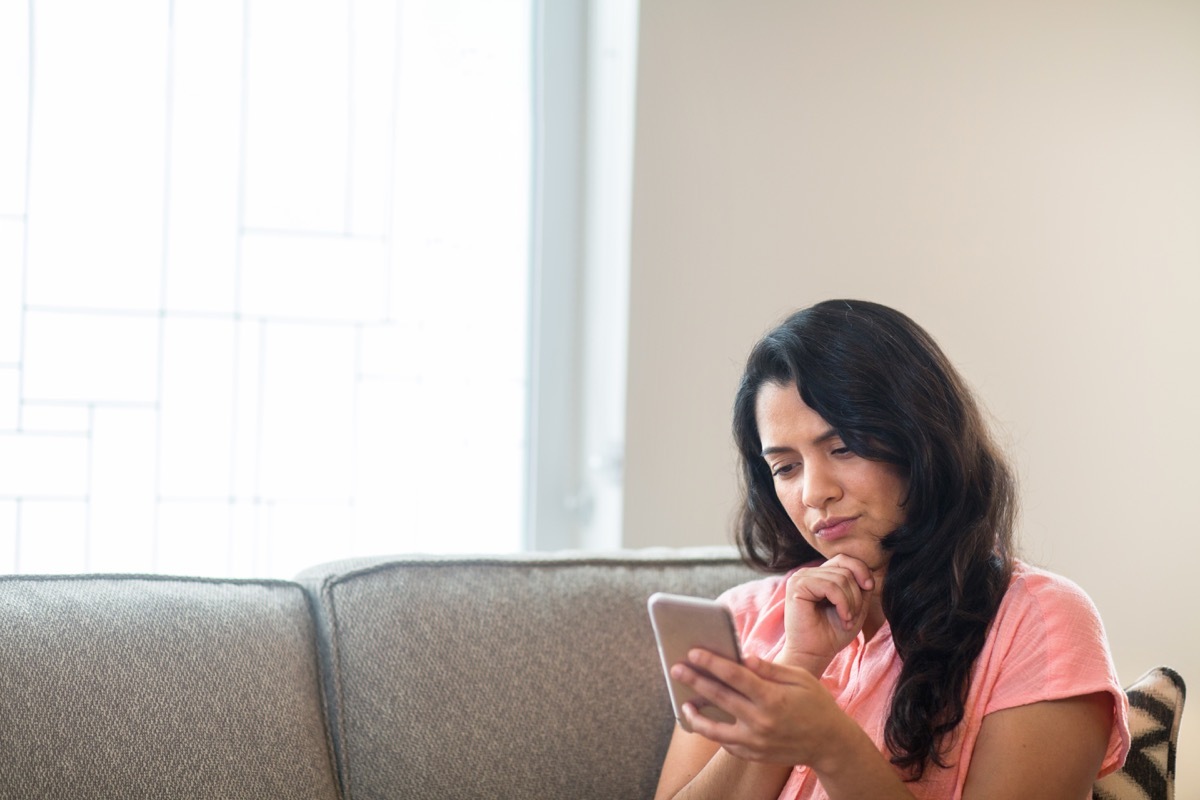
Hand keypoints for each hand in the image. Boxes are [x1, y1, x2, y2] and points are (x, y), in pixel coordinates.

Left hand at [670, 650, 851, 768]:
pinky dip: (714, 732)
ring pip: (715, 730)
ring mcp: (756, 742)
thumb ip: (769, 668)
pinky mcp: (754, 755)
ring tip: (684, 703)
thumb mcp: (800, 678)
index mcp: (772, 698)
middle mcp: (761, 722)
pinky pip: (727, 744)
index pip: (735, 677)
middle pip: (720, 698)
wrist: (830, 744)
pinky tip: (706, 720)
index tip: (693, 652)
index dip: (712, 663)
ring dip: (696, 716)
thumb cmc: (816, 704)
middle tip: (676, 668)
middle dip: (695, 681)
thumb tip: (744, 657)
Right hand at [777, 555, 877, 671]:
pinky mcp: (797, 586)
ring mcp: (801, 577)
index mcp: (819, 575)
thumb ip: (860, 588)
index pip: (844, 559)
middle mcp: (808, 573)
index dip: (861, 570)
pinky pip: (830, 586)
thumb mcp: (854, 607)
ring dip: (851, 602)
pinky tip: (843, 617)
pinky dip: (843, 603)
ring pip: (840, 578)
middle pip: (845, 569)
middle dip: (856, 594)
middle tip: (853, 617)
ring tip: (847, 620)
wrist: (814, 654)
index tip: (870, 589)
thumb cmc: (832, 634)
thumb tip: (867, 575)